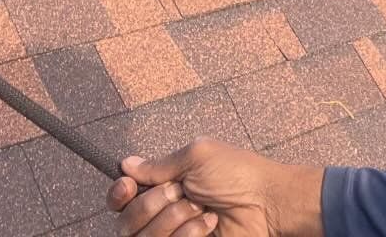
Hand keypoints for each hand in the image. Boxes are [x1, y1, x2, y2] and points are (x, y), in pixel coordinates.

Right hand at [107, 139, 323, 236]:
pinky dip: (187, 235)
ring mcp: (171, 235)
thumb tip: (125, 164)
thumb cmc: (237, 173)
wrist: (266, 203)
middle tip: (183, 193)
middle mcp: (161, 213)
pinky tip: (208, 225)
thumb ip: (159, 165)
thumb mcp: (198, 156)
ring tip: (202, 210)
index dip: (118, 194)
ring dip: (173, 220)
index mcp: (162, 185)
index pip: (120, 198)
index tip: (129, 187)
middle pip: (126, 221)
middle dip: (154, 204)